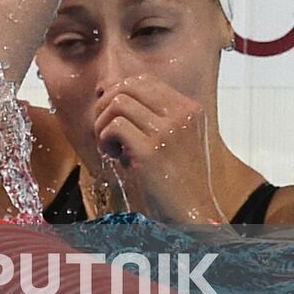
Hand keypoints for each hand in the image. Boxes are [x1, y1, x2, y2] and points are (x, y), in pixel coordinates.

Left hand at [92, 75, 224, 222]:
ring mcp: (168, 131)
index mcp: (189, 109)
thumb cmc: (175, 177)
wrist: (191, 213)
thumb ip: (148, 113)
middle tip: (104, 129)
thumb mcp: (171, 137)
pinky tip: (114, 155)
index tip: (110, 112)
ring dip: (102, 124)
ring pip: (117, 103)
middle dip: (106, 105)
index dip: (119, 91)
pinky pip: (114, 126)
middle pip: (127, 86)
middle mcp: (182, 115)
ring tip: (110, 146)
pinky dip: (104, 139)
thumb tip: (107, 89)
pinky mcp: (151, 151)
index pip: (144, 80)